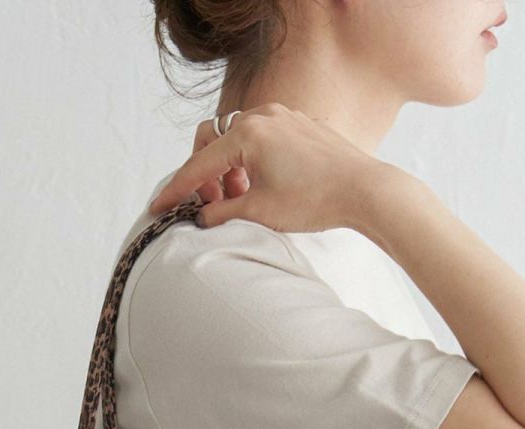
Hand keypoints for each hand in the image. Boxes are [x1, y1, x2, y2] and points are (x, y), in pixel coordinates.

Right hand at [146, 101, 395, 235]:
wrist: (365, 190)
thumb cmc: (315, 200)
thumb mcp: (260, 212)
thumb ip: (223, 213)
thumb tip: (203, 216)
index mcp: (246, 135)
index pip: (198, 165)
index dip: (177, 190)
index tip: (159, 206)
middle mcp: (262, 116)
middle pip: (214, 140)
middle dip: (206, 174)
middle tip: (215, 204)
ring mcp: (283, 116)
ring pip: (239, 137)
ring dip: (231, 168)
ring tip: (243, 198)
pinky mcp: (300, 124)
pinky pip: (263, 136)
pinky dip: (253, 160)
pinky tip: (264, 185)